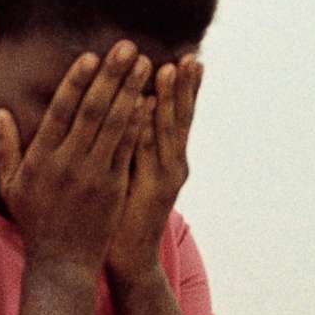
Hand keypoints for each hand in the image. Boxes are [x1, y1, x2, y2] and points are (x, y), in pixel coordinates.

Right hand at [0, 40, 149, 273]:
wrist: (61, 263)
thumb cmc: (35, 221)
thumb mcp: (11, 186)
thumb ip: (8, 148)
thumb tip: (0, 112)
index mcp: (41, 159)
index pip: (61, 112)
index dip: (76, 82)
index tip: (91, 56)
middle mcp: (67, 164)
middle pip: (92, 111)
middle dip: (111, 76)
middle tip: (128, 47)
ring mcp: (93, 176)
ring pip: (114, 126)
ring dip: (132, 92)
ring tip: (147, 64)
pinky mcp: (113, 188)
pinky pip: (128, 150)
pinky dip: (139, 124)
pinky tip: (150, 101)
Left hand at [106, 55, 201, 280]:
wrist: (129, 256)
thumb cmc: (124, 210)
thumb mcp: (133, 171)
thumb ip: (136, 142)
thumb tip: (133, 107)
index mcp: (170, 158)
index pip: (180, 116)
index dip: (186, 89)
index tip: (189, 59)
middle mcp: (174, 165)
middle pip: (181, 118)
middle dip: (184, 87)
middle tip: (190, 58)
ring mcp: (165, 177)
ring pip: (167, 130)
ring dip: (168, 98)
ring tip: (169, 69)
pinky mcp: (151, 190)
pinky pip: (146, 150)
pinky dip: (146, 127)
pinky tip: (144, 105)